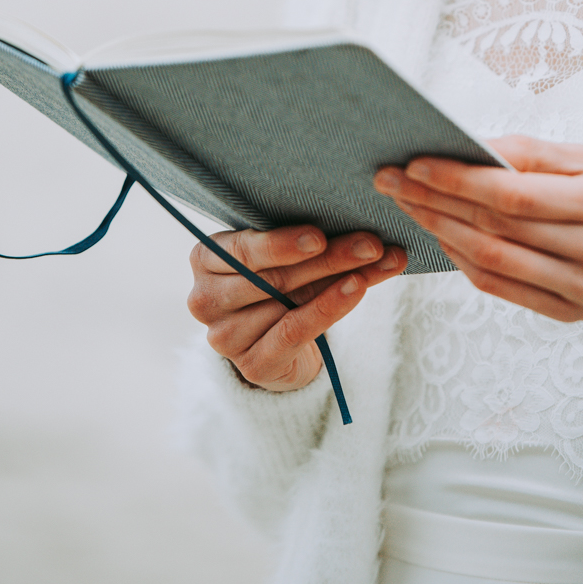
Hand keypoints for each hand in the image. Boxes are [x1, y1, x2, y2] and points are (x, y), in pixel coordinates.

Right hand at [187, 226, 406, 390]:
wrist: (277, 344)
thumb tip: (359, 218)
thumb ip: (308, 240)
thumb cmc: (280, 282)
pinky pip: (295, 332)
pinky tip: (357, 289)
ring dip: (339, 280)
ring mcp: (224, 337)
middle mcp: (205, 299)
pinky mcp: (252, 365)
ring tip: (377, 263)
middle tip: (371, 243)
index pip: (243, 249)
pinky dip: (330, 308)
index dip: (281, 244)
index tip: (319, 236)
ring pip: (288, 301)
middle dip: (329, 257)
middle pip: (273, 276)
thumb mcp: (284, 257)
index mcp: (205, 259)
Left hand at [373, 135, 582, 323]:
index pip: (518, 195)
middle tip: (391, 179)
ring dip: (441, 231)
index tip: (416, 162)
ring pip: (494, 262)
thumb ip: (535, 154)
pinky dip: (465, 262)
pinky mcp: (570, 315)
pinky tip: (441, 236)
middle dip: (436, 201)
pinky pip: (503, 289)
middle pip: (498, 228)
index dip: (461, 180)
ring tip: (408, 205)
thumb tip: (472, 145)